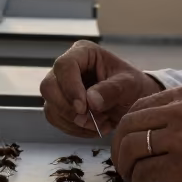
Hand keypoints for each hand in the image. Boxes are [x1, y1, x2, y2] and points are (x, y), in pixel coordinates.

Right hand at [41, 40, 162, 137]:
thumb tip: (91, 100)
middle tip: (90, 120)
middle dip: (68, 108)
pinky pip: (56, 120)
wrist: (133, 101)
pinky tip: (93, 127)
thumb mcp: (130, 85)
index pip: (64, 66)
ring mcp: (60, 87)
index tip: (83, 107)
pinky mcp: (59, 105)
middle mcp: (66, 68)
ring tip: (101, 123)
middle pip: (49, 87)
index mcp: (83, 53)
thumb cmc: (132, 86)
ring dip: (74, 122)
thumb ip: (113, 89)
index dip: (70, 87)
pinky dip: (74, 129)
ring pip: (50, 106)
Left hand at [111, 84, 181, 181]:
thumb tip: (151, 136)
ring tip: (137, 181)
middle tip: (125, 168)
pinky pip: (144, 171)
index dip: (127, 130)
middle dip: (120, 150)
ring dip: (128, 168)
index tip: (128, 147)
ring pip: (132, 147)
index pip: (140, 106)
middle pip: (129, 124)